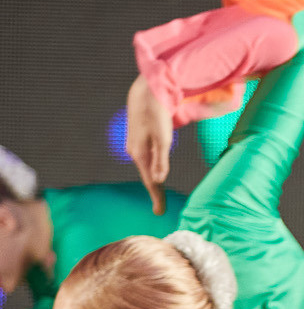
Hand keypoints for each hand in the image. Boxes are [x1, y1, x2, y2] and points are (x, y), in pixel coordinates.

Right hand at [124, 75, 173, 213]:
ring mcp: (136, 146)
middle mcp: (135, 152)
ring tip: (158, 196)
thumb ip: (161, 159)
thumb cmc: (157, 115)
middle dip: (154, 193)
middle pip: (147, 177)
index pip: (150, 181)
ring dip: (153, 182)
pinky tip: (154, 174)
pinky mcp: (139, 141)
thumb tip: (159, 179)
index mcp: (140, 154)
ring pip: (146, 168)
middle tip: (160, 209)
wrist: (145, 96)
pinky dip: (151, 170)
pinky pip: (146, 161)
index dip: (156, 197)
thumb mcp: (163, 138)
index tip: (159, 213)